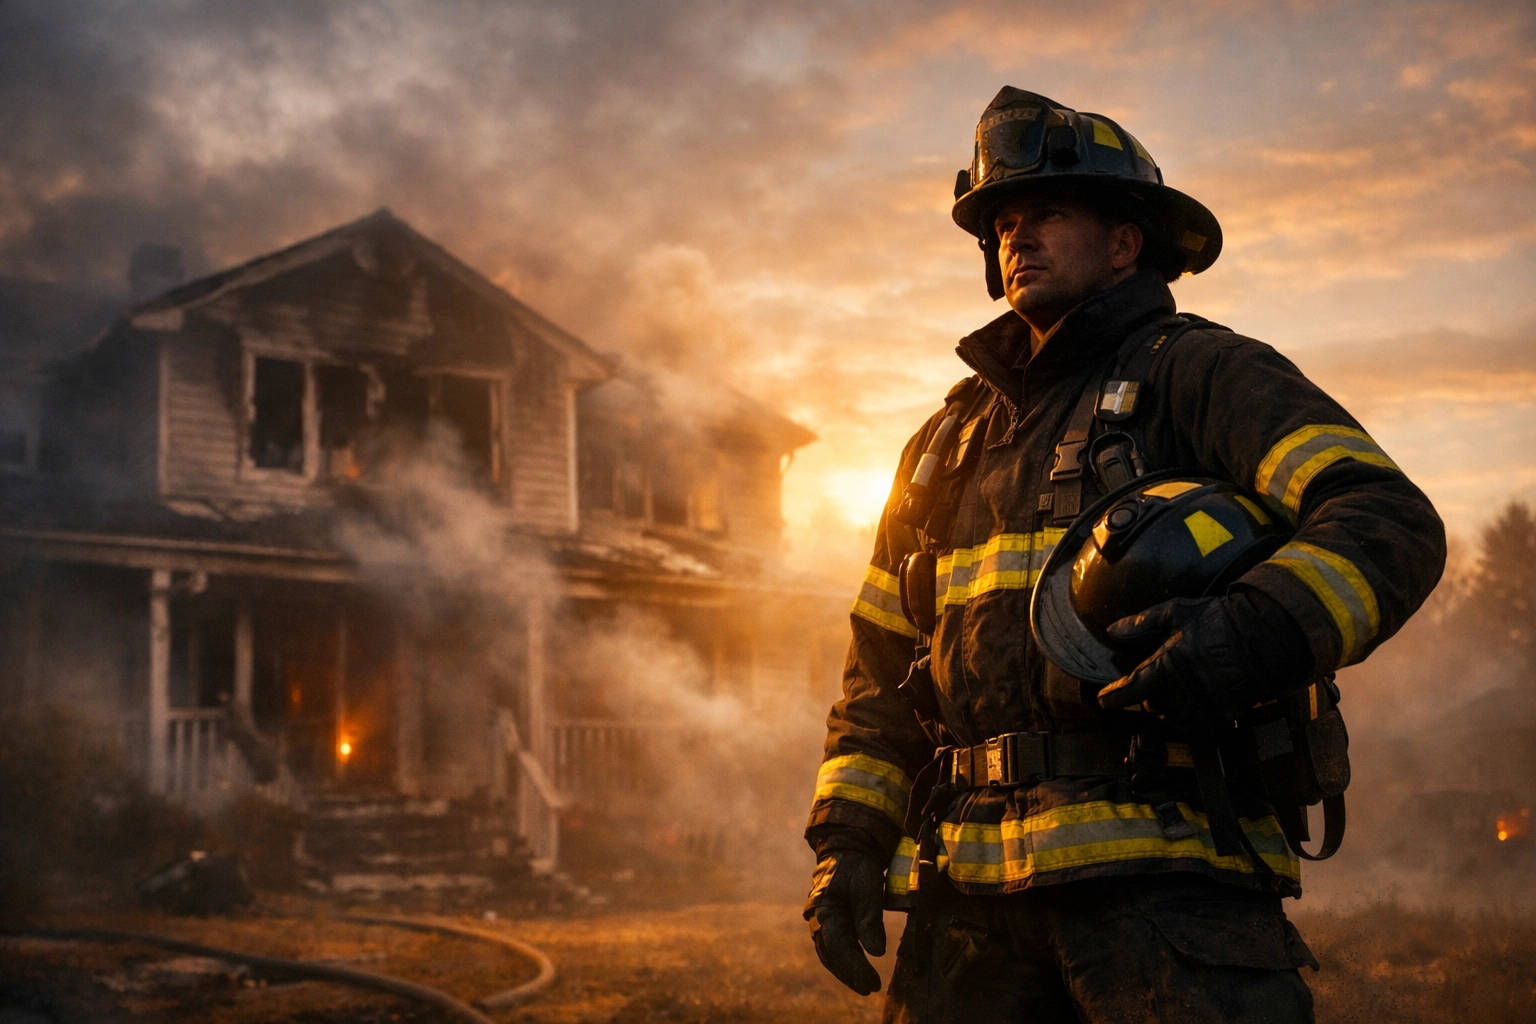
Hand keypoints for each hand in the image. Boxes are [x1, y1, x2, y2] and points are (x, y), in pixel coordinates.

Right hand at [804, 850, 885, 994]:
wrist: (847, 848)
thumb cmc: (857, 865)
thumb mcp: (867, 888)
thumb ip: (869, 918)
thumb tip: (876, 952)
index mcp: (823, 908)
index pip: (838, 946)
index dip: (854, 967)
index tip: (871, 981)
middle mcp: (818, 918)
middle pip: (830, 954)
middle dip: (849, 974)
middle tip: (871, 988)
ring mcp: (823, 919)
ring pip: (831, 952)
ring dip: (847, 970)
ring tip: (866, 984)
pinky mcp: (831, 920)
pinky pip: (836, 945)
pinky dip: (847, 959)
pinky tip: (860, 968)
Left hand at [1097, 594, 1289, 719]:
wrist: (1265, 637)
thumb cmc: (1220, 621)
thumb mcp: (1177, 613)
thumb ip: (1142, 624)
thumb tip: (1113, 630)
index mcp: (1167, 664)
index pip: (1131, 688)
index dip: (1114, 696)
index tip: (1104, 700)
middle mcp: (1182, 689)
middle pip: (1153, 706)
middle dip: (1151, 697)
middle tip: (1157, 684)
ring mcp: (1203, 704)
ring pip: (1175, 717)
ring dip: (1172, 707)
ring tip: (1180, 689)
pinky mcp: (1222, 713)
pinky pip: (1200, 723)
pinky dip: (1194, 714)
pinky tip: (1200, 697)